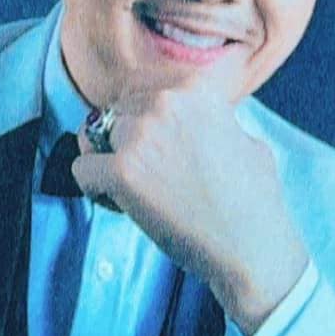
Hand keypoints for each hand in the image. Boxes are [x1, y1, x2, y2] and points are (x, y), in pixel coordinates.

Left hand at [72, 83, 309, 334]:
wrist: (252, 247)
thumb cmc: (252, 201)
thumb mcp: (243, 136)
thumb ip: (212, 119)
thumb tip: (195, 116)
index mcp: (195, 89)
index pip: (141, 90)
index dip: (143, 122)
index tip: (159, 152)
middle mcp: (167, 102)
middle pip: (116, 113)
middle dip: (123, 142)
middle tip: (149, 177)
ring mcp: (142, 135)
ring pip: (94, 138)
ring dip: (106, 163)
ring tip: (133, 193)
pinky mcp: (122, 171)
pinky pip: (82, 170)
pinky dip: (94, 190)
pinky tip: (121, 206)